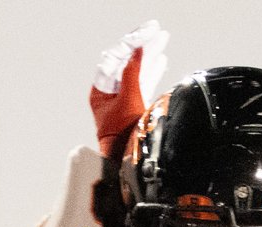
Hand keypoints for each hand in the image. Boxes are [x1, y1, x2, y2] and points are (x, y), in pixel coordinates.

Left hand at [90, 19, 169, 158]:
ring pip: (135, 71)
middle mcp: (108, 94)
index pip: (114, 59)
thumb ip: (132, 72)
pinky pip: (142, 83)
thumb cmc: (122, 134)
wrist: (125, 160)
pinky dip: (151, 71)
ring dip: (149, 56)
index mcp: (100, 91)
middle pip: (125, 63)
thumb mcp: (129, 99)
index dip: (129, 45)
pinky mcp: (132, 107)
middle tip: (154, 32)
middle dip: (141, 47)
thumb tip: (137, 50)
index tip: (143, 35)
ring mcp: (120, 100)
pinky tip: (160, 61)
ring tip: (161, 40)